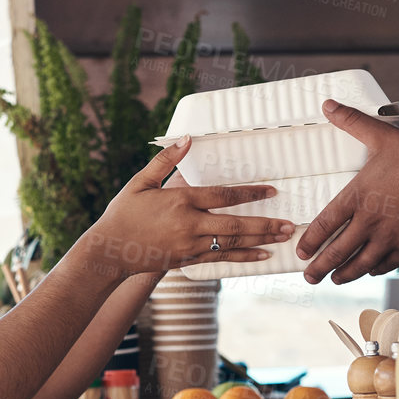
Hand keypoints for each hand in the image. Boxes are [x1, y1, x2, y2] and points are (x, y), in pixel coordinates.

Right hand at [79, 137, 293, 276]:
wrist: (109, 251)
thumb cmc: (123, 212)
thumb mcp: (140, 182)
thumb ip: (165, 161)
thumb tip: (187, 138)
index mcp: (180, 201)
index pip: (223, 196)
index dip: (250, 193)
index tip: (271, 191)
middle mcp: (188, 225)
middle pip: (235, 225)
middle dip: (265, 224)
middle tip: (289, 224)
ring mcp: (190, 245)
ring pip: (232, 243)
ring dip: (261, 240)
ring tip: (284, 237)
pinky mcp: (188, 260)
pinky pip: (221, 258)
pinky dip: (244, 257)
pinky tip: (262, 255)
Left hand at [295, 100, 398, 284]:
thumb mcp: (383, 136)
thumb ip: (353, 121)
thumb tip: (329, 104)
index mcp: (357, 197)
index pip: (325, 224)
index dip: (310, 241)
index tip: (301, 252)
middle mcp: (369, 222)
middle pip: (337, 252)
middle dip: (320, 267)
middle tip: (310, 277)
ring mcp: (389, 237)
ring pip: (360, 263)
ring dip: (345, 274)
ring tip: (336, 279)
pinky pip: (386, 264)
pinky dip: (374, 270)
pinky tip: (370, 271)